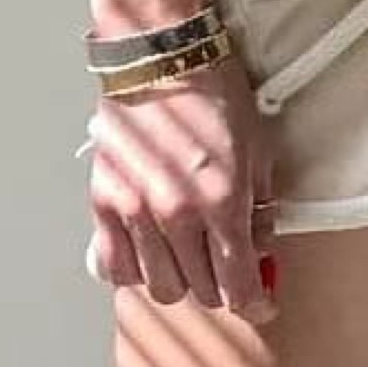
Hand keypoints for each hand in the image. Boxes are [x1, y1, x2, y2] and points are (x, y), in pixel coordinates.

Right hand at [85, 48, 279, 322]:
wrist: (165, 62)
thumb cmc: (215, 96)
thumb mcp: (259, 150)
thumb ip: (261, 207)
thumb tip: (262, 248)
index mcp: (222, 201)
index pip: (238, 282)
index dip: (255, 302)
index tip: (262, 305)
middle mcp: (177, 216)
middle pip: (200, 291)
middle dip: (221, 286)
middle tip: (229, 269)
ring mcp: (136, 214)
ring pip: (159, 287)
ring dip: (181, 280)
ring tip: (192, 256)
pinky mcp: (105, 206)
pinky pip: (116, 268)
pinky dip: (136, 271)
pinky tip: (152, 254)